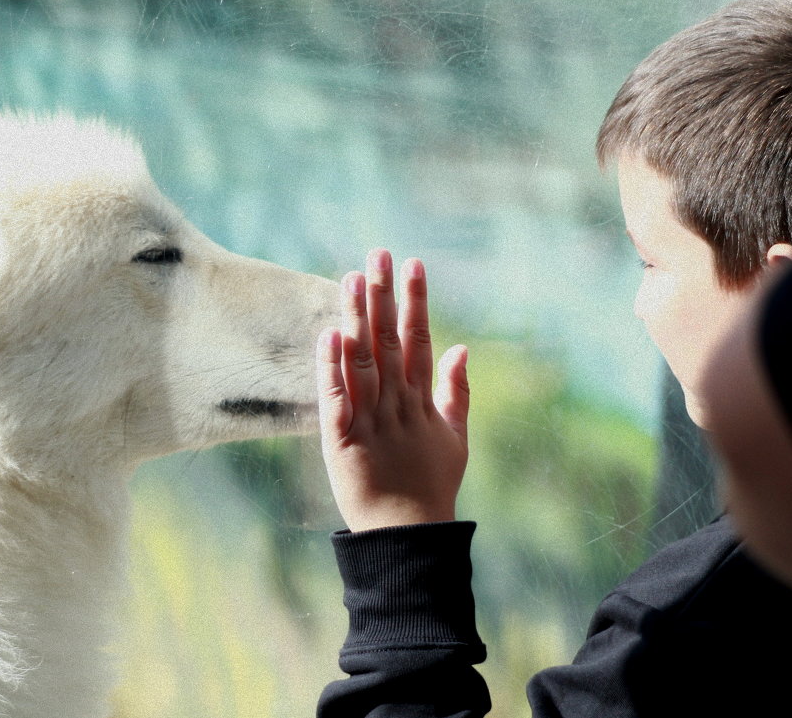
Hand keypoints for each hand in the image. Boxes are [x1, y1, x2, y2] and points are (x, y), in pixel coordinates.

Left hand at [317, 248, 469, 531]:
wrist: (407, 537)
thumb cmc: (430, 487)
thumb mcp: (454, 437)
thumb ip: (455, 390)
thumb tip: (463, 345)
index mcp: (422, 400)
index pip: (418, 338)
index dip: (416, 300)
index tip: (413, 264)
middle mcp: (397, 403)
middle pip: (388, 340)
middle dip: (384, 295)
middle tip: (378, 254)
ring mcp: (370, 420)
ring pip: (362, 360)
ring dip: (357, 318)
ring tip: (351, 278)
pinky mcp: (342, 441)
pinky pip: (336, 398)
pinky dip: (332, 368)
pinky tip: (328, 335)